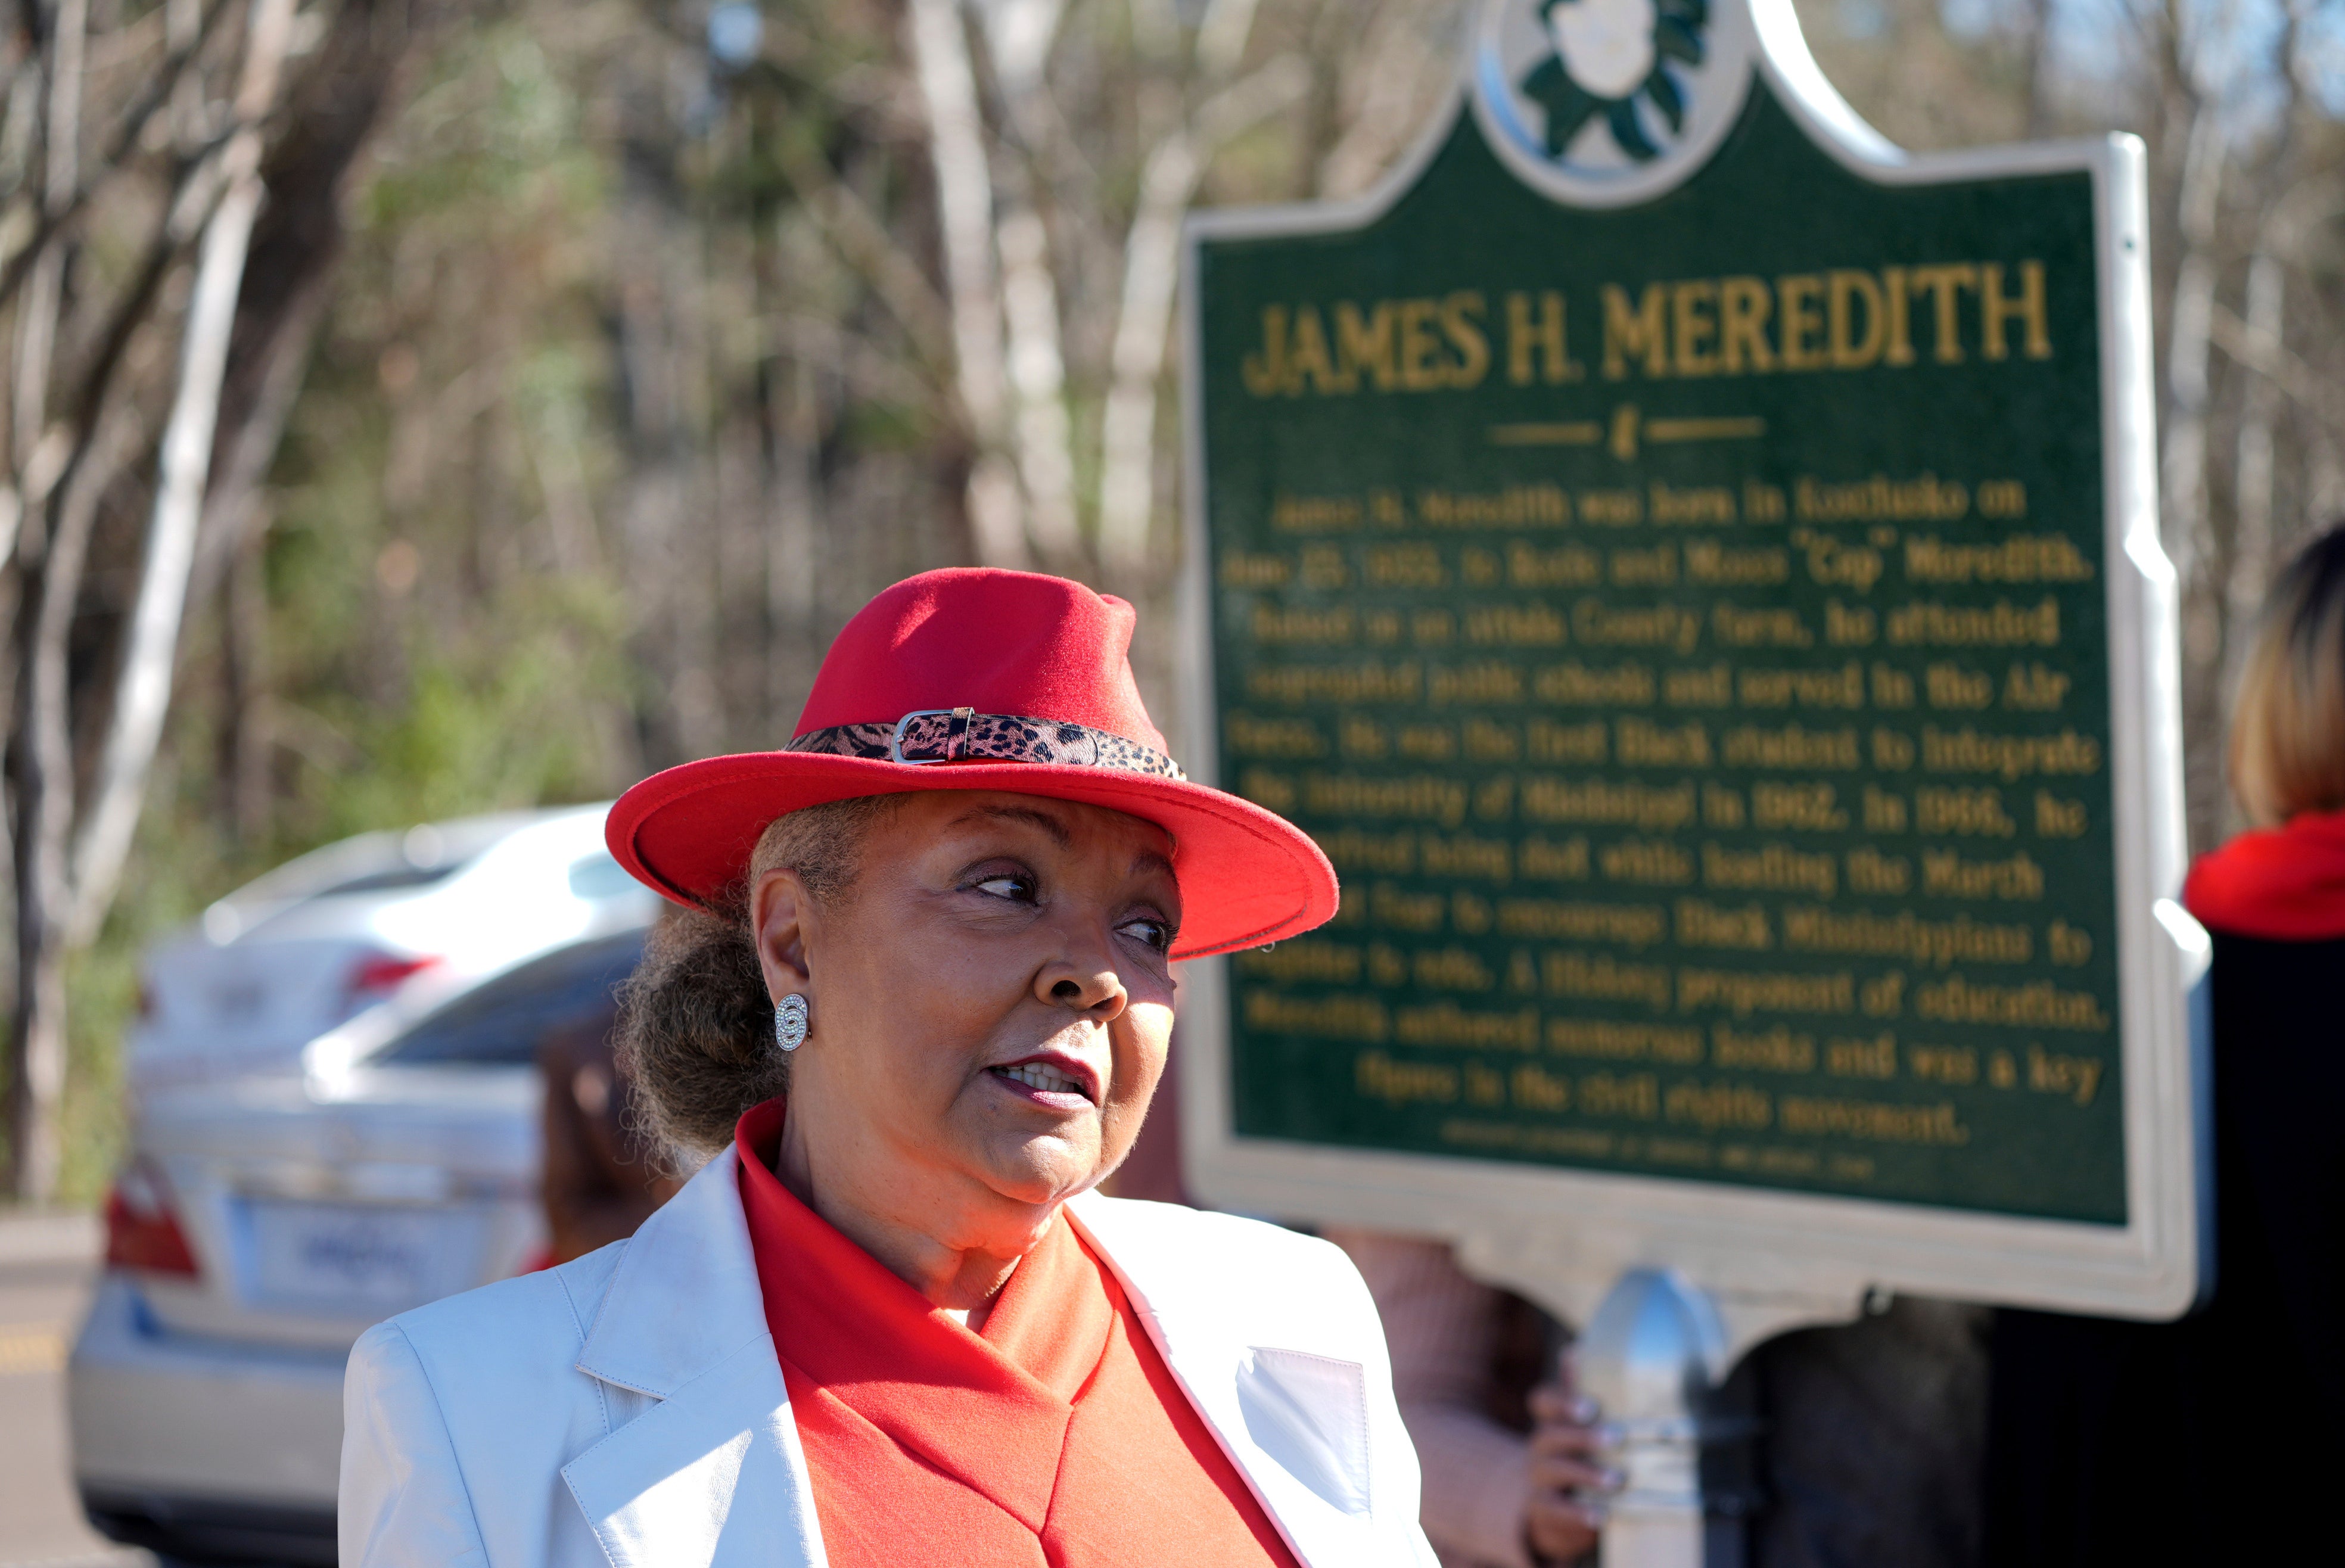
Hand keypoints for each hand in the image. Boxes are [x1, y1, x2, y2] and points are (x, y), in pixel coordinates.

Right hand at [1523, 1373, 1620, 1566]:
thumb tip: (1578, 1347)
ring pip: (1552, 1470)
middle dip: (1581, 1435)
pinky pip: (1552, 1509)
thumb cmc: (1574, 1456)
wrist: (1544, 1506)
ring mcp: (1537, 1478)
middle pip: (1549, 1434)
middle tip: (1616, 1438)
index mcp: (1552, 1421)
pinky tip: (1600, 1515)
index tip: (1591, 1406)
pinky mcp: (1540, 1510)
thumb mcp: (1577, 1425)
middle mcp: (1540, 1447)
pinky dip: (1576, 1513)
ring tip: (1616, 1480)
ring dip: (1585, 1473)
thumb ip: (1579, 1391)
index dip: (1562, 1400)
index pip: (1543, 1401)